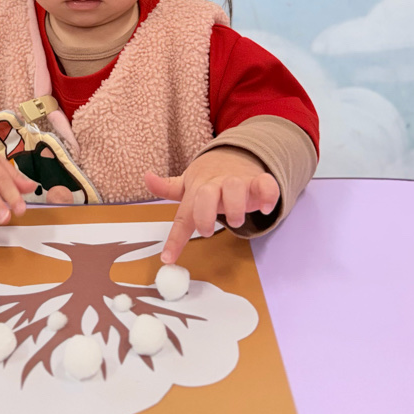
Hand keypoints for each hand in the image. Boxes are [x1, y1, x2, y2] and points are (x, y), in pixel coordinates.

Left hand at [144, 147, 279, 263]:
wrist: (236, 154)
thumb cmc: (210, 177)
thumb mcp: (188, 183)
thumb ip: (168, 187)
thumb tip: (146, 177)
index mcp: (197, 189)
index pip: (183, 214)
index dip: (175, 238)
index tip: (167, 259)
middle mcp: (216, 185)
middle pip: (206, 195)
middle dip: (205, 214)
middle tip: (206, 230)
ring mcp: (237, 181)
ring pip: (235, 187)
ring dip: (234, 207)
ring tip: (235, 220)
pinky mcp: (258, 181)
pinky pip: (265, 184)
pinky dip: (268, 195)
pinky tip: (265, 208)